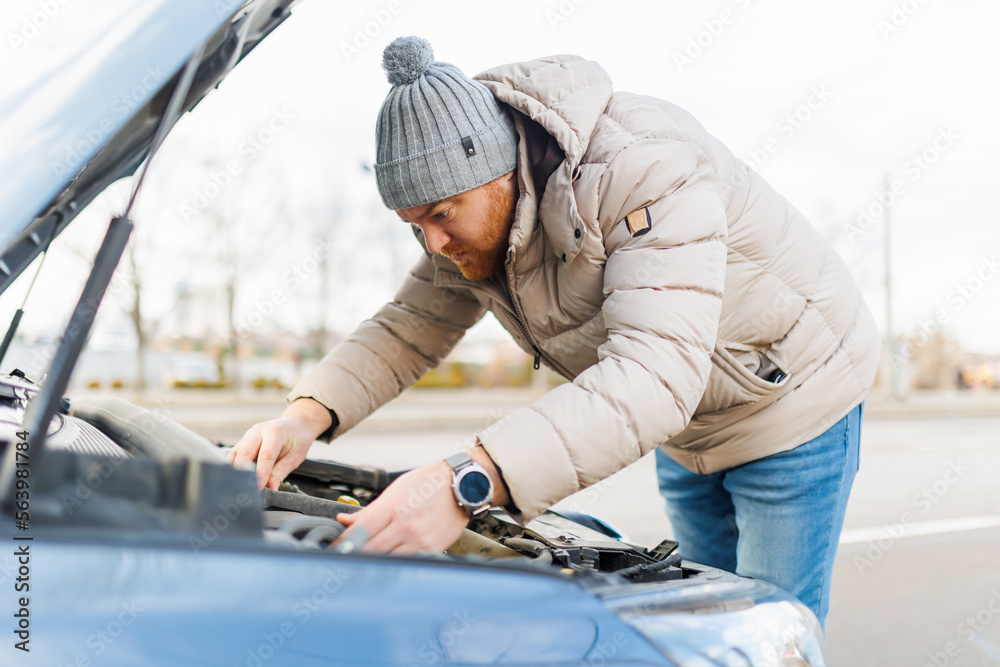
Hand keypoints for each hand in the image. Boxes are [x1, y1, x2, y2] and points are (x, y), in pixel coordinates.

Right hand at [227, 398, 331, 489]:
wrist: (295, 424)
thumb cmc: (298, 440)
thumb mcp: (295, 457)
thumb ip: (281, 472)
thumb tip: (270, 488)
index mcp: (275, 432)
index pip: (265, 456)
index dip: (260, 474)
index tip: (257, 489)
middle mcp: (259, 430)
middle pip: (245, 454)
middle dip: (243, 473)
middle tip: (244, 491)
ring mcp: (249, 434)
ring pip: (236, 454)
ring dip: (234, 470)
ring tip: (237, 487)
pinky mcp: (244, 440)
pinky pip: (235, 454)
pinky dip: (233, 466)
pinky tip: (234, 478)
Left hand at [335, 445, 511, 554]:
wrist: (463, 485)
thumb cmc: (428, 483)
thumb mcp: (395, 489)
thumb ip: (369, 509)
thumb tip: (345, 520)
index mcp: (392, 507)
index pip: (360, 531)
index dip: (343, 544)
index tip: (333, 550)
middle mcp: (405, 525)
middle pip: (371, 550)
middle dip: (354, 557)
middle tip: (343, 561)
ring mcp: (419, 540)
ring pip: (387, 560)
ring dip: (373, 563)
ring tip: (362, 565)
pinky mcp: (431, 549)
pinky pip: (407, 563)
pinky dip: (395, 565)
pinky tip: (388, 564)